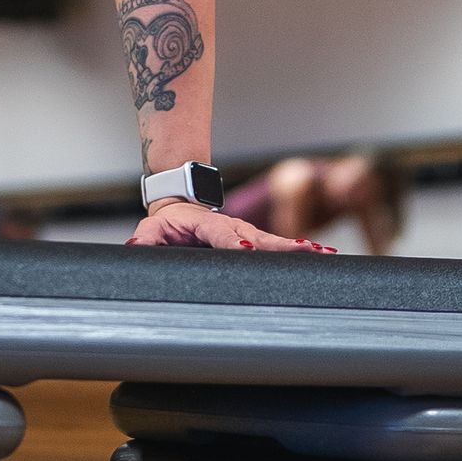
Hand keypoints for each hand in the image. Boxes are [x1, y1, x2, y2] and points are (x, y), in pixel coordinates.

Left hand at [127, 200, 333, 254]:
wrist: (180, 204)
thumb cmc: (168, 222)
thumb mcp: (152, 230)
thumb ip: (146, 240)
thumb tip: (137, 247)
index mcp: (207, 225)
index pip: (223, 234)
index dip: (235, 242)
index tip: (248, 248)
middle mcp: (232, 228)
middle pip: (259, 238)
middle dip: (281, 245)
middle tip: (307, 251)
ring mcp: (246, 234)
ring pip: (273, 243)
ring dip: (297, 248)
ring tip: (324, 254)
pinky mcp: (254, 242)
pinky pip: (275, 249)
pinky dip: (298, 252)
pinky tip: (323, 256)